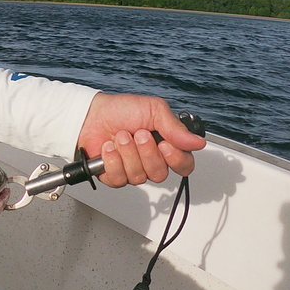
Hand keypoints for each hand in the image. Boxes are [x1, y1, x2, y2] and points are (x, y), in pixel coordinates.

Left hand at [76, 93, 205, 186]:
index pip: (184, 166)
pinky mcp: (114, 175)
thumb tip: (198, 143)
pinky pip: (119, 179)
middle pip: (160, 174)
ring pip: (139, 177)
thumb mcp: (154, 110)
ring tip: (120, 136)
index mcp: (167, 146)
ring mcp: (132, 169)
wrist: (90, 113)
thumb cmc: (122, 110)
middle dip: (146, 153)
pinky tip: (108, 148)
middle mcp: (151, 160)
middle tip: (138, 134)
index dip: (176, 159)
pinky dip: (112, 161)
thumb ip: (176, 128)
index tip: (164, 144)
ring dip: (128, 153)